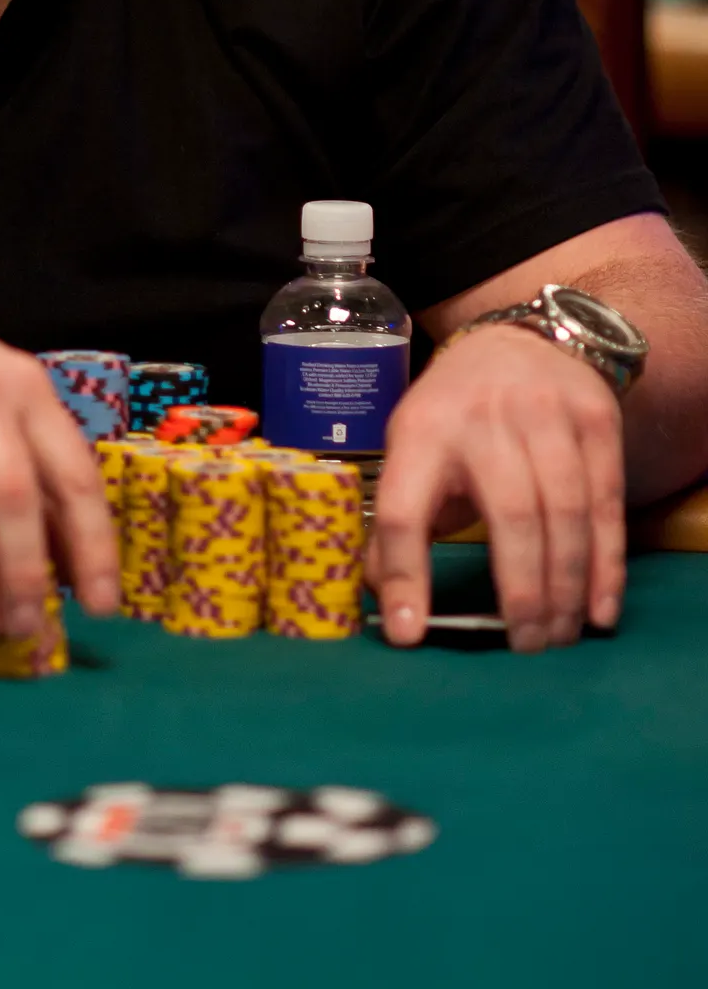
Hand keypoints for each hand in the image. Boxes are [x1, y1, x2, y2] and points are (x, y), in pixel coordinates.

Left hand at [368, 327, 624, 651]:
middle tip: (525, 647)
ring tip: (558, 636)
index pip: (403, 508)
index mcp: (420, 431)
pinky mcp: (595, 420)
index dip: (404, 573)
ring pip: (564, 512)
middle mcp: (482, 418)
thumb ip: (399, 521)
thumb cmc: (455, 416)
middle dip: (521, 592)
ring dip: (567, 585)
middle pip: (510, 514)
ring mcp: (545, 415)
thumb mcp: (411, 451)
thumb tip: (381, 598)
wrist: (519, 341)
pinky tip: (598, 608)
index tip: (407, 633)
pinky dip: (606, 564)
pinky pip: (606, 503)